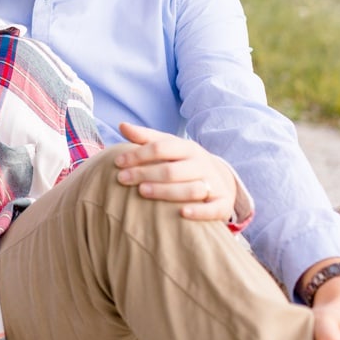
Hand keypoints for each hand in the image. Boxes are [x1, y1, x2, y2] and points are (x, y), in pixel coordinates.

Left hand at [113, 122, 236, 220]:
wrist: (220, 178)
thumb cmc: (184, 162)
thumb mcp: (168, 146)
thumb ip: (145, 138)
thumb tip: (122, 125)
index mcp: (187, 148)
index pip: (161, 148)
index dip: (138, 155)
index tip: (118, 162)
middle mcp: (201, 164)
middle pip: (172, 170)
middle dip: (145, 173)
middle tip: (122, 179)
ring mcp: (213, 184)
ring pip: (191, 189)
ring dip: (166, 191)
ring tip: (142, 191)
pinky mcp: (222, 204)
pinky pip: (213, 209)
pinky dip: (199, 211)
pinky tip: (182, 213)